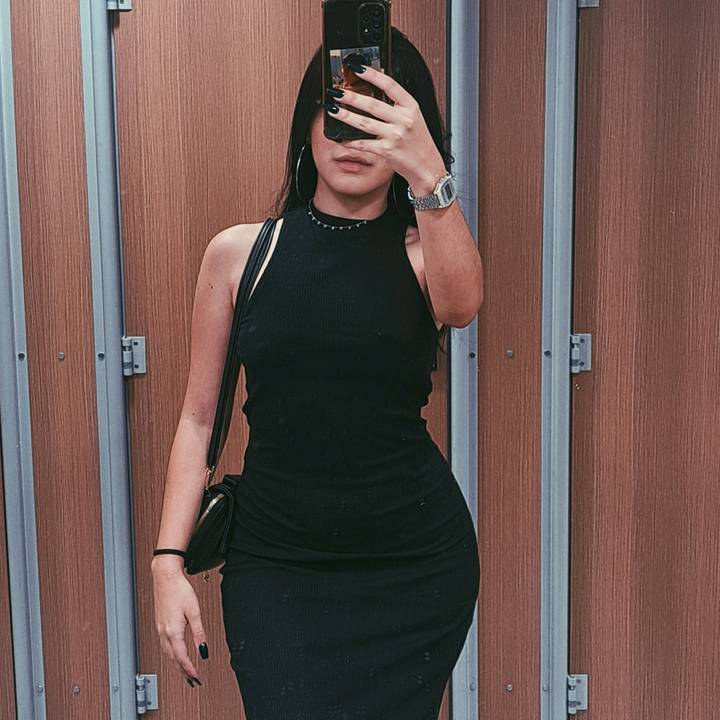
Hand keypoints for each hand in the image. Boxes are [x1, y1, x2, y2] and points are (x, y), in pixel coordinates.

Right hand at [152, 564, 207, 687]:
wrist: (165, 576)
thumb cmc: (179, 590)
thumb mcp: (194, 611)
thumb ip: (199, 632)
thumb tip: (203, 648)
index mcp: (173, 631)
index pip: (181, 657)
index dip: (189, 668)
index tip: (196, 677)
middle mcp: (164, 632)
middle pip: (173, 659)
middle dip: (182, 671)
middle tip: (192, 681)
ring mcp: (160, 628)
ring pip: (168, 653)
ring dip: (176, 664)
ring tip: (185, 672)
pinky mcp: (160, 624)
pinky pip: (165, 645)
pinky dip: (171, 654)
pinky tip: (175, 654)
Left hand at [327, 61, 446, 194]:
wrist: (427, 166)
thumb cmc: (419, 141)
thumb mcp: (413, 117)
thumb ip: (396, 106)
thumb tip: (372, 93)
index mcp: (411, 106)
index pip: (389, 85)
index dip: (372, 74)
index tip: (356, 67)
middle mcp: (404, 119)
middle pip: (373, 104)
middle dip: (351, 97)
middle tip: (336, 91)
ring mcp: (395, 136)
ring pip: (365, 123)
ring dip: (345, 116)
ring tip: (332, 110)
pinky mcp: (387, 151)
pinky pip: (365, 144)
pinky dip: (351, 141)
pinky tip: (342, 137)